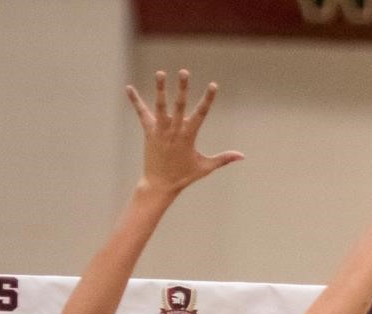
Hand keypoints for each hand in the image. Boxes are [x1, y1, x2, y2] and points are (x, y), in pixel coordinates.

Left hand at [125, 70, 242, 195]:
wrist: (160, 184)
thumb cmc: (184, 176)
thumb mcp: (205, 167)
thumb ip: (223, 159)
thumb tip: (242, 156)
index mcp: (189, 136)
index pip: (201, 113)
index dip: (208, 99)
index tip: (213, 85)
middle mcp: (174, 130)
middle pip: (179, 105)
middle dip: (182, 88)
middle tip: (184, 71)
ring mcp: (160, 130)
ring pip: (160, 106)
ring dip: (160, 89)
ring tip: (160, 72)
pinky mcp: (148, 132)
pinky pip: (141, 114)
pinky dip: (135, 101)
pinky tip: (129, 88)